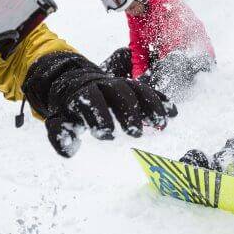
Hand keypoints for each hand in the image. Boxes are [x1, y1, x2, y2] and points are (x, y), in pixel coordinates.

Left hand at [24, 52, 177, 157]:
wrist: (76, 82)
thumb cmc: (70, 109)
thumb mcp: (60, 121)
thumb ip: (60, 135)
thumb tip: (70, 151)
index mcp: (83, 93)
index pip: (91, 100)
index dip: (99, 116)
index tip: (107, 135)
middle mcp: (104, 84)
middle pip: (119, 91)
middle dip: (128, 111)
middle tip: (135, 134)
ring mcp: (121, 84)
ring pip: (138, 88)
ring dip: (151, 105)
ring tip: (161, 124)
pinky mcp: (133, 87)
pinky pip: (150, 89)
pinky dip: (162, 99)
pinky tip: (173, 113)